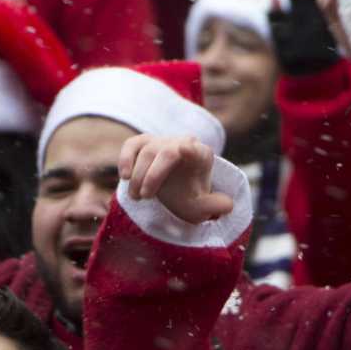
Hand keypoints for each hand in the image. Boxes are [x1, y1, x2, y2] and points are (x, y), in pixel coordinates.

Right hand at [118, 134, 233, 224]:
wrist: (173, 188)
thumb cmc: (187, 196)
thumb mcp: (200, 206)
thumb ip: (213, 207)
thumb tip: (227, 206)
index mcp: (200, 155)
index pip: (195, 149)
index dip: (188, 150)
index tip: (185, 149)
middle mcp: (181, 143)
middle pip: (166, 152)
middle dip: (153, 175)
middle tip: (144, 197)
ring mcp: (162, 142)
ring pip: (147, 151)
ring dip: (138, 176)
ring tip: (136, 197)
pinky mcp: (143, 143)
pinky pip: (132, 144)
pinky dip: (125, 158)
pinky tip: (123, 176)